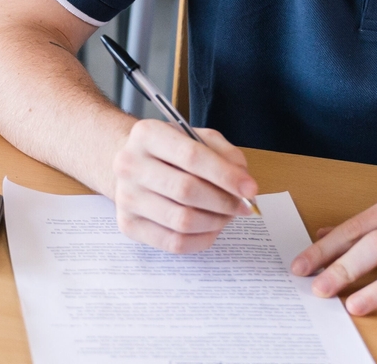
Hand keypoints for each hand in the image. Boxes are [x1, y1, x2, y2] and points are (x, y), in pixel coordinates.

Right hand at [110, 119, 259, 252]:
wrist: (132, 166)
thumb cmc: (170, 152)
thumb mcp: (197, 138)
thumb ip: (224, 153)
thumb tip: (244, 183)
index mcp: (147, 134)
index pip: (191, 156)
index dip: (226, 175)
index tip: (250, 189)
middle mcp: (129, 164)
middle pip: (186, 190)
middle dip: (223, 202)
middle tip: (242, 206)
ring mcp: (126, 197)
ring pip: (182, 220)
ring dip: (215, 222)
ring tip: (226, 216)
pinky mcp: (128, 225)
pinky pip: (174, 242)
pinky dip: (201, 240)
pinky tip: (210, 229)